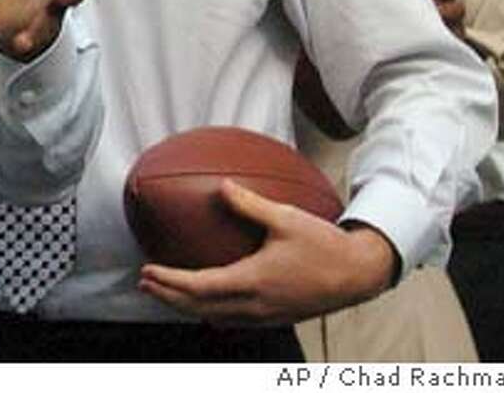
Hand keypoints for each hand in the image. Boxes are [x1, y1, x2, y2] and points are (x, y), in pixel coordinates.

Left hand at [137, 179, 396, 324]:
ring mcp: (266, 314)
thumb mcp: (285, 217)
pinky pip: (234, 319)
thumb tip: (220, 185)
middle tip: (144, 284)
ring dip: (187, 306)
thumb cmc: (323, 244)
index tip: (147, 272)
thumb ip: (249, 203)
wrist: (359, 273)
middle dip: (168, 297)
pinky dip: (210, 310)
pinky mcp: (276, 316)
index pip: (200, 287)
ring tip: (166, 292)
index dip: (170, 282)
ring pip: (216, 316)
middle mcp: (256, 304)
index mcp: (254, 281)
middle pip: (200, 307)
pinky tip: (206, 302)